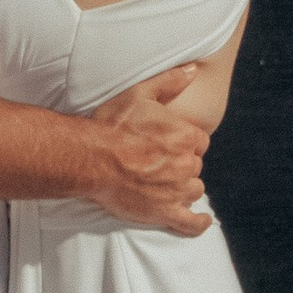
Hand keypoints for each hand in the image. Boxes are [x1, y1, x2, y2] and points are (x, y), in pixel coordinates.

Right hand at [80, 66, 214, 235]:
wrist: (89, 158)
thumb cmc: (112, 125)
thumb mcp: (140, 95)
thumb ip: (170, 81)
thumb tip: (194, 70)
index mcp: (184, 136)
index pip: (198, 141)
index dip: (185, 142)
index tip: (169, 143)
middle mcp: (185, 164)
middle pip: (194, 166)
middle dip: (181, 164)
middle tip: (158, 162)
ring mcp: (176, 190)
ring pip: (193, 189)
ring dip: (184, 187)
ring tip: (166, 184)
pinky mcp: (163, 212)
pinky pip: (189, 222)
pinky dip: (197, 223)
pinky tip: (202, 221)